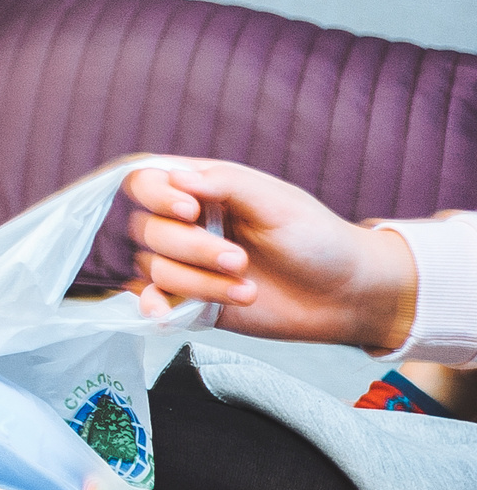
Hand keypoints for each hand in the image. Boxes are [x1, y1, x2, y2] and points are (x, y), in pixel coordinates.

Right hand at [122, 159, 418, 350]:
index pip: (146, 181)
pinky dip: (154, 305)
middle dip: (191, 249)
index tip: (191, 212)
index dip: (155, 195)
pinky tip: (169, 312)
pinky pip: (151, 300)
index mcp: (204, 190)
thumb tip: (174, 176)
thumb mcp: (277, 203)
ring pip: (153, 268)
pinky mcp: (189, 300)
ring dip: (197, 282)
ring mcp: (186, 264)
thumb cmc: (318, 239)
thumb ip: (225, 183)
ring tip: (247, 290)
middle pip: (147, 229)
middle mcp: (188, 225)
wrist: (345, 296)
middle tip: (239, 260)